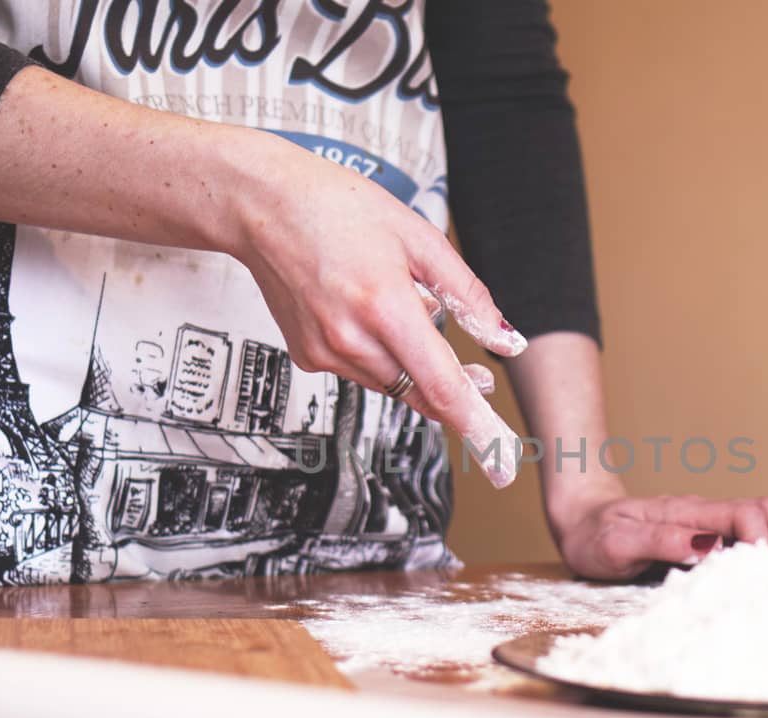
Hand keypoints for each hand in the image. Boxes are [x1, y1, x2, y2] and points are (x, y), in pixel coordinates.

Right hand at [225, 131, 522, 485]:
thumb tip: (506, 340)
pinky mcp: (308, 357)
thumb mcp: (419, 238)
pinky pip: (363, 372)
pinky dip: (381, 355)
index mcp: (384, 305)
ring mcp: (324, 352)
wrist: (261, 205)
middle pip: (421, 392)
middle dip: (455, 390)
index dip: (478, 425)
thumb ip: (468, 295)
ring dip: (415, 368)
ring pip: (393, 384)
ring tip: (411, 314)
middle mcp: (350, 338)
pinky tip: (371, 313)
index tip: (502, 462)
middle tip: (483, 380)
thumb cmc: (338, 208)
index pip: (441, 386)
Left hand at [550, 491, 767, 584]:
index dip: (767, 540)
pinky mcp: (706, 541)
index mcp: (687, 512)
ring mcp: (708, 527)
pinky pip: (748, 544)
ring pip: (764, 527)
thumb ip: (660, 542)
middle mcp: (705, 515)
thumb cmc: (594, 534)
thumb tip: (709, 545)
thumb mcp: (617, 543)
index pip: (745, 514)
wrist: (579, 521)